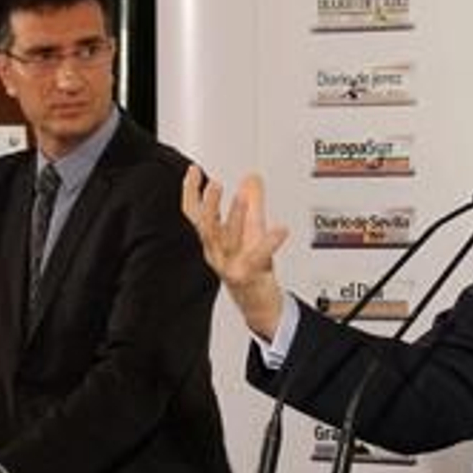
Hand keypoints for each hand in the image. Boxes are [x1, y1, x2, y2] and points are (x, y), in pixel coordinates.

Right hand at [180, 165, 289, 338]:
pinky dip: (270, 241)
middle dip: (209, 204)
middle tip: (215, 184)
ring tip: (243, 197)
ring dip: (233, 217)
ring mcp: (230, 265)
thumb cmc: (251, 265)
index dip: (190, 192)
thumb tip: (251, 177)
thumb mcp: (251, 229)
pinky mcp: (248, 275)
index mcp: (212, 239)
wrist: (257, 302)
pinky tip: (281, 230)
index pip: (193, 214)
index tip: (192, 170)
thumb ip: (252, 201)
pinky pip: (258, 256)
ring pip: (227, 240)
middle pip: (206, 227)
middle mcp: (216, 252)